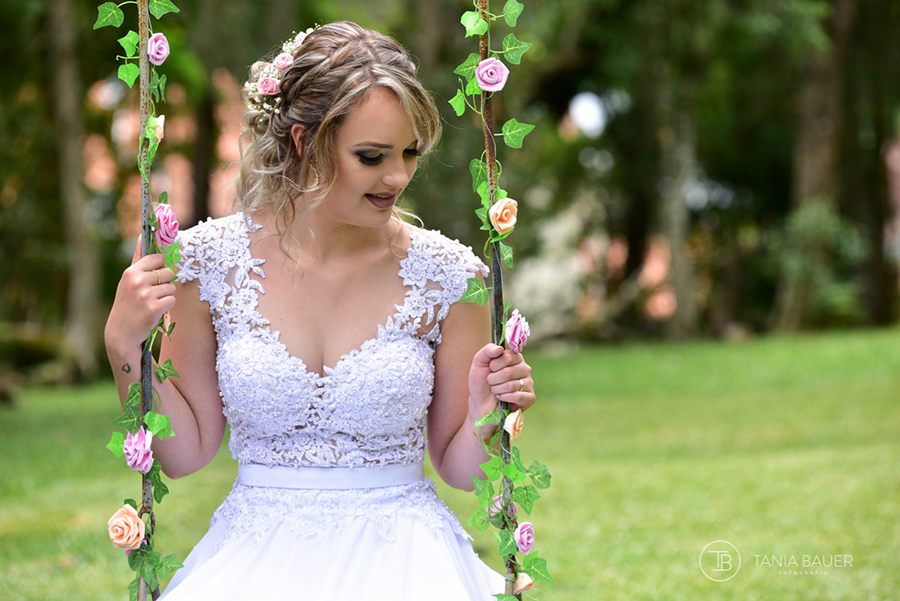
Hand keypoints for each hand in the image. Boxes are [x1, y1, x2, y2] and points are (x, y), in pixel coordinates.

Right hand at [105, 237, 175, 353]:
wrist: (121, 332)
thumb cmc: (128, 302)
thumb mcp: (129, 279)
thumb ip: (138, 257)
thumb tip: (142, 234)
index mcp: (131, 271)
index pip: (158, 258)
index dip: (160, 268)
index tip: (154, 277)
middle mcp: (137, 281)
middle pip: (169, 272)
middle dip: (165, 283)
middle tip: (152, 293)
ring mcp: (145, 295)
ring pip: (172, 287)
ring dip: (166, 296)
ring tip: (152, 302)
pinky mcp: (154, 308)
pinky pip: (172, 300)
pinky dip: (167, 306)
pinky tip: (155, 311)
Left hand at [468, 343, 534, 420]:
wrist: (480, 403)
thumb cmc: (481, 382)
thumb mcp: (479, 362)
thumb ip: (487, 350)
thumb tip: (499, 348)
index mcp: (515, 358)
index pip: (508, 356)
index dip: (495, 365)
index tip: (491, 369)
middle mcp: (525, 369)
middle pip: (508, 372)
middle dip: (493, 379)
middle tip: (491, 382)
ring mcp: (529, 383)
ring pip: (511, 385)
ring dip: (497, 389)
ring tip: (496, 391)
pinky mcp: (530, 398)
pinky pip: (517, 396)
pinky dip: (504, 398)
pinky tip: (502, 398)